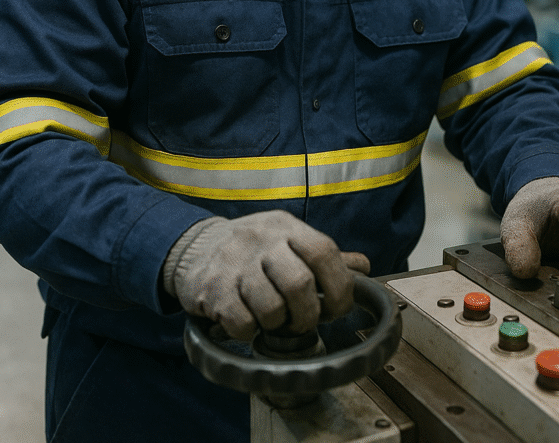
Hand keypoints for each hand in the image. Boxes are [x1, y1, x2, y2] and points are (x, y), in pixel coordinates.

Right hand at [162, 210, 370, 339]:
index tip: (336, 308)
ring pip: (272, 308)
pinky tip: (244, 319)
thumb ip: (323, 257)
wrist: (194, 248)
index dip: (339, 286)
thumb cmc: (252, 251)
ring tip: (270, 318)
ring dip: (276, 323)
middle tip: (301, 321)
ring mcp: (235, 263)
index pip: (324, 251)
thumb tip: (364, 268)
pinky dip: (249, 331)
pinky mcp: (213, 288)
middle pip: (300, 284)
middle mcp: (262, 240)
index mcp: (286, 227)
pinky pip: (242, 323)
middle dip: (307, 314)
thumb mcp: (287, 241)